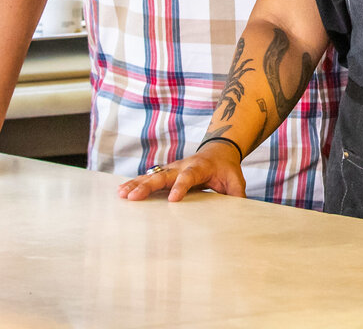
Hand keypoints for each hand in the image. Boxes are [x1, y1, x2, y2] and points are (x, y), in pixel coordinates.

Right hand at [119, 140, 246, 201]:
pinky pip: (148, 177)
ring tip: (122, 194)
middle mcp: (182, 166)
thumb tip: (241, 213)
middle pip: (163, 175)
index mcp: (200, 167)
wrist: (218, 150)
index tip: (172, 200)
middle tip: (134, 197)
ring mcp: (172, 168)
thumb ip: (237, 195)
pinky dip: (135, 183)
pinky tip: (121, 191)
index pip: (189, 177)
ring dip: (136, 184)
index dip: (181, 187)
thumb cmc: (226, 169)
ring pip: (152, 175)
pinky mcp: (166, 173)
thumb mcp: (236, 180)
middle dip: (148, 186)